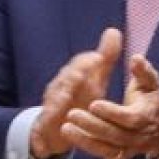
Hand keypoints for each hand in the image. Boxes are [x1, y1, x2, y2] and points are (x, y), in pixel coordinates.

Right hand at [32, 28, 120, 158]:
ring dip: (59, 97)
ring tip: (66, 97)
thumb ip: (105, 58)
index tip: (98, 59)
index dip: (87, 62)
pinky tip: (55, 119)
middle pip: (66, 78)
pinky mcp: (45, 120)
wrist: (56, 126)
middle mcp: (61, 86)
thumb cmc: (79, 98)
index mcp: (74, 75)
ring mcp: (51, 102)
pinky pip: (46, 118)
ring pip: (54, 98)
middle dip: (73, 75)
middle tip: (82, 74)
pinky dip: (49, 118)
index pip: (80, 65)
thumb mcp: (94, 79)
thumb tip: (114, 31)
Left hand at [63, 54, 158, 158]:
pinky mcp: (121, 156)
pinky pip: (104, 155)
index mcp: (147, 116)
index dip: (111, 113)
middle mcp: (139, 136)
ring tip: (66, 128)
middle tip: (72, 114)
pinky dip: (88, 148)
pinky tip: (72, 137)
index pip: (129, 118)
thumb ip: (143, 71)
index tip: (93, 104)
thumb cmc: (151, 99)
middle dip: (92, 125)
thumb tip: (136, 58)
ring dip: (85, 140)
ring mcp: (129, 148)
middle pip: (114, 135)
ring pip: (107, 149)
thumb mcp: (150, 83)